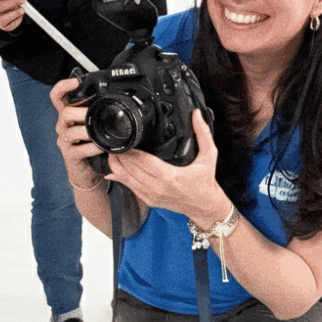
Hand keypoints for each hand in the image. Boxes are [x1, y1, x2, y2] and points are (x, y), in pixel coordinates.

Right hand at [50, 77, 105, 190]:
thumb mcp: (94, 125)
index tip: (76, 81)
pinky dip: (93, 147)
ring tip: (101, 133)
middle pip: (65, 112)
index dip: (63, 86)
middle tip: (95, 113)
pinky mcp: (69, 155)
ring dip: (88, 131)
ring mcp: (64, 141)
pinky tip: (101, 147)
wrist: (89, 172)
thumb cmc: (93, 144)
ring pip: (72, 131)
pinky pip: (81, 149)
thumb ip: (97, 112)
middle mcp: (62, 125)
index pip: (57, 96)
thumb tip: (117, 97)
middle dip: (81, 112)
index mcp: (68, 114)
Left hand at [105, 109, 228, 225]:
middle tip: (116, 143)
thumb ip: (203, 133)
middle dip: (121, 155)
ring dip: (117, 165)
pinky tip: (114, 168)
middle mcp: (158, 187)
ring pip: (126, 179)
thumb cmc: (205, 181)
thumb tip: (196, 114)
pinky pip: (129, 187)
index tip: (126, 139)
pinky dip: (119, 177)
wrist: (204, 206)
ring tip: (113, 152)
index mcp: (171, 177)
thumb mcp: (209, 155)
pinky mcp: (148, 200)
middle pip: (130, 169)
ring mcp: (152, 195)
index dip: (131, 151)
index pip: (143, 161)